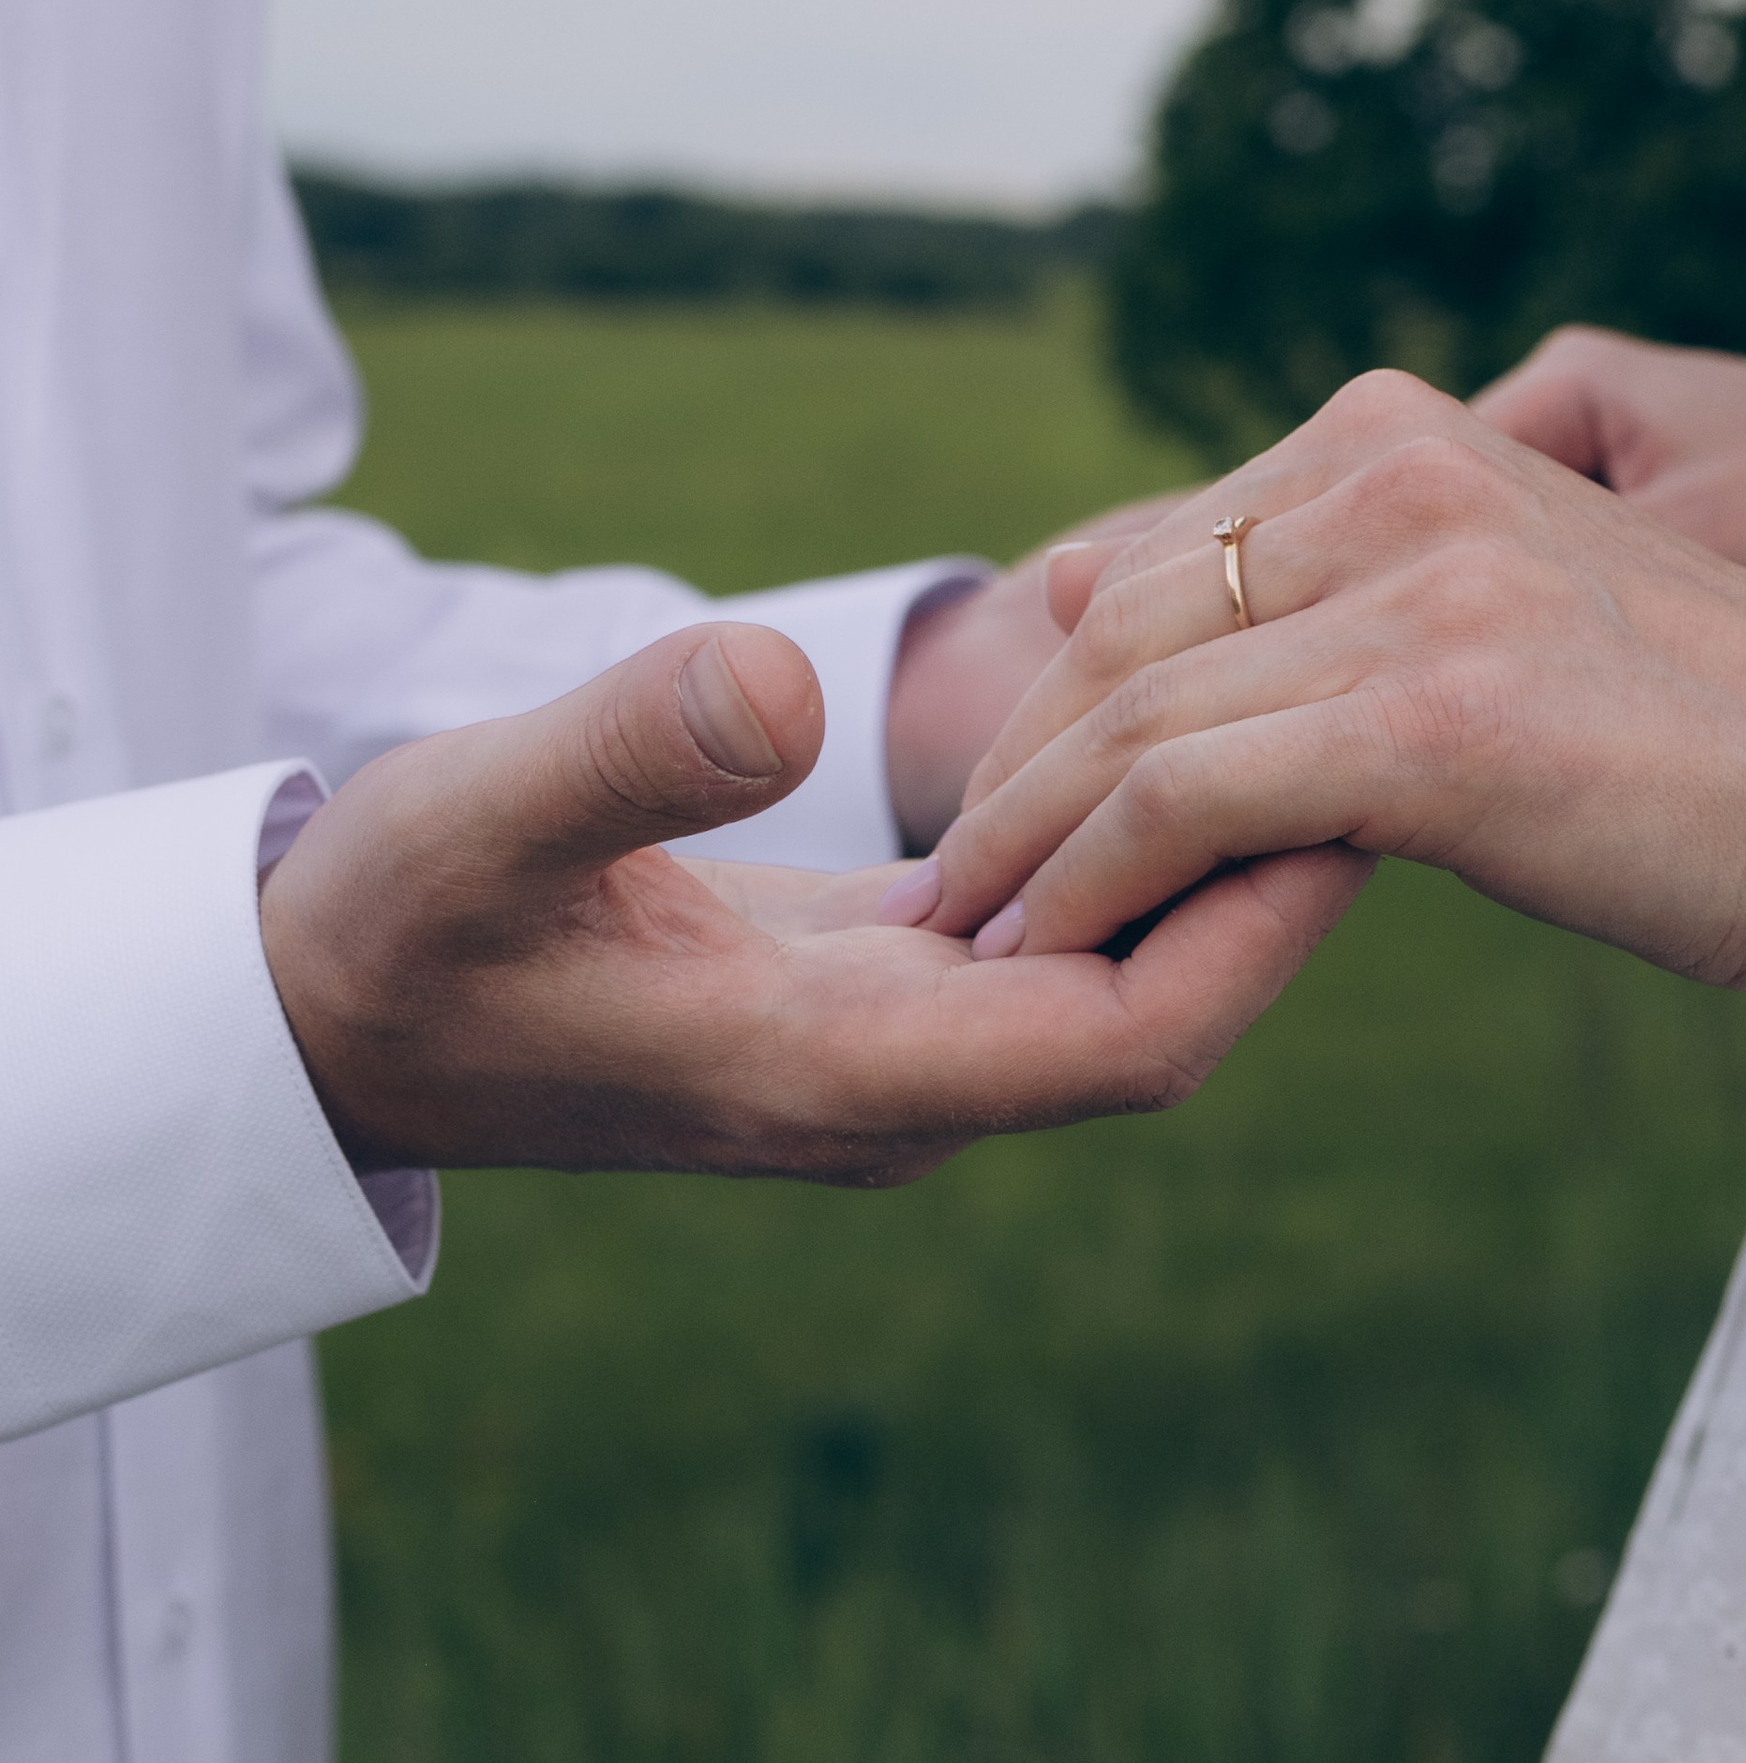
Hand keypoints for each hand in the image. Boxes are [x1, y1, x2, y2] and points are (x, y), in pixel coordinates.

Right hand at [260, 618, 1362, 1181]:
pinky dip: (1132, 831)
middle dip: (1291, 876)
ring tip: (1323, 688)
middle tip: (1401, 712)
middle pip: (1170, 1005)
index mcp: (844, 1074)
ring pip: (1125, 964)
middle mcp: (906, 1081)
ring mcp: (902, 1040)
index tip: (1364, 788)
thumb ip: (621, 753)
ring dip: (1224, 845)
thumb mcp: (474, 821)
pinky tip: (1173, 706)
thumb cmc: (390, 930)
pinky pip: (1061, 924)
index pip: (1133, 1040)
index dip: (1263, 926)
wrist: (327, 1014)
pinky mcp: (884, 983)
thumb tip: (777, 682)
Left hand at [914, 377, 1745, 1231]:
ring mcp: (1416, 582)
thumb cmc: (1722, 747)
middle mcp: (1398, 471)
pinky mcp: (1431, 711)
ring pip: (1126, 711)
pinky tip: (1041, 958)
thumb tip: (1167, 639)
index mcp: (1409, 432)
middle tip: (943, 890)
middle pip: (1116, 626)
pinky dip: (1083, 884)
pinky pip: (1180, 793)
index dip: (1053, 690)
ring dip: (1016, 843)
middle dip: (1009, 769)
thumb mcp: (1513, 617)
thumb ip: (1360, 600)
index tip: (997, 805)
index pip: (1158, 555)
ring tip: (960, 942)